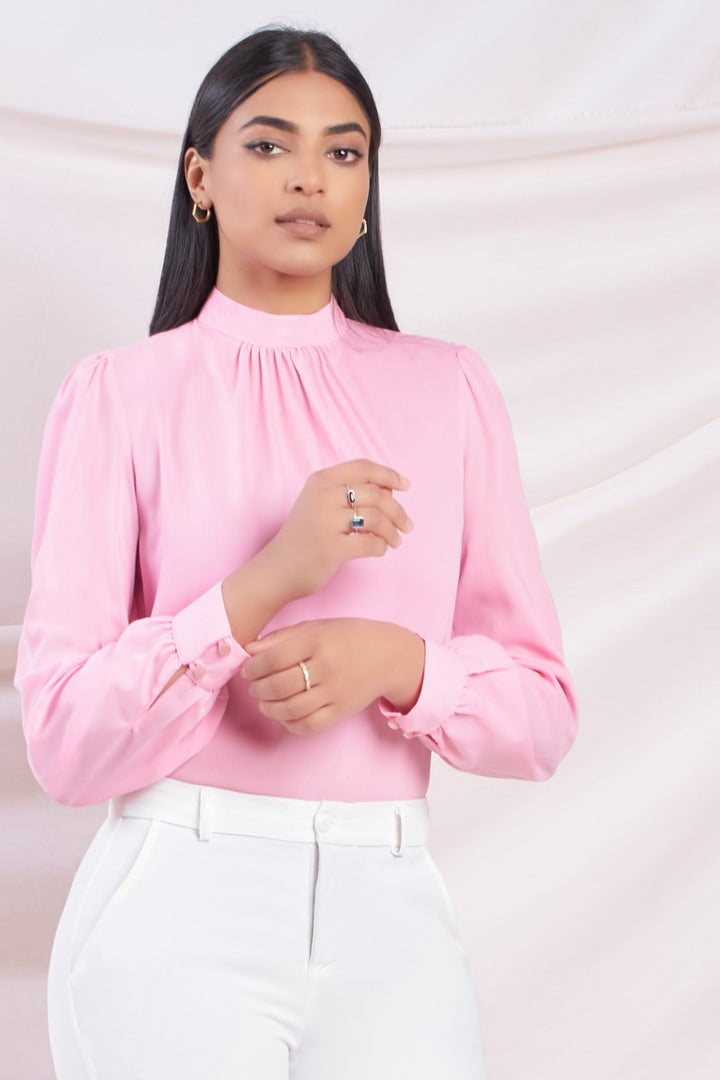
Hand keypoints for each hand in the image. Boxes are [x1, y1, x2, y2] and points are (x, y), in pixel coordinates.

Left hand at [239, 618, 422, 735]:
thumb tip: (249, 651)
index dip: (254, 667)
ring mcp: (335, 692)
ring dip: (270, 708)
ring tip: (264, 702)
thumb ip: (282, 637)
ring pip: (291, 709)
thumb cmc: (349, 636)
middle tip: (254, 686)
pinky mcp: (342, 711)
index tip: (248, 669)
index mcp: (318, 641)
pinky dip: (290, 724)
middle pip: (279, 686)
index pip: (274, 658)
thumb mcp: (317, 626)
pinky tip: (284, 715)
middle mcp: (327, 667)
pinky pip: (309, 725)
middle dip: (258, 689)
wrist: (390, 656)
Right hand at [264, 459, 413, 600]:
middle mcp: (322, 497)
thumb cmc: (304, 536)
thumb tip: (391, 487)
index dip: (389, 475)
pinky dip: (381, 547)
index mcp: (320, 480)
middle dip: (398, 510)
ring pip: (376, 518)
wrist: (276, 570)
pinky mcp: (331, 549)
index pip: (363, 468)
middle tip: (407, 525)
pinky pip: (370, 544)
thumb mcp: (318, 502)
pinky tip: (379, 550)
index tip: (405, 486)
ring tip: (395, 541)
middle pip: (376, 494)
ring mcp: (325, 522)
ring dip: (392, 531)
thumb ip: (348, 491)